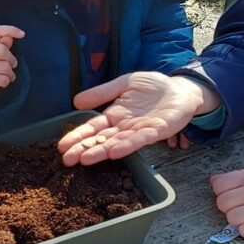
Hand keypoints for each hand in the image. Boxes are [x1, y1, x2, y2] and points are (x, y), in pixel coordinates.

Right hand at [0, 25, 24, 91]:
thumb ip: (2, 41)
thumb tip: (9, 38)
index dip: (11, 30)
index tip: (22, 34)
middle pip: (2, 51)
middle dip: (12, 58)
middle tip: (13, 63)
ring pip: (5, 67)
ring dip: (11, 73)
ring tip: (9, 73)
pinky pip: (3, 80)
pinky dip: (7, 81)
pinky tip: (4, 79)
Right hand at [58, 72, 216, 165]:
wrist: (181, 89)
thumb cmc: (153, 87)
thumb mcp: (123, 84)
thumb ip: (102, 93)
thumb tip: (76, 101)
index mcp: (114, 115)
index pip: (92, 128)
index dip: (78, 136)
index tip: (62, 146)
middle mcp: (124, 126)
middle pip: (100, 140)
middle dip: (83, 149)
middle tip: (67, 160)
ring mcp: (138, 131)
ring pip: (116, 143)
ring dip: (100, 152)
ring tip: (85, 159)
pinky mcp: (155, 131)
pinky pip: (138, 140)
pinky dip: (126, 146)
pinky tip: (113, 152)